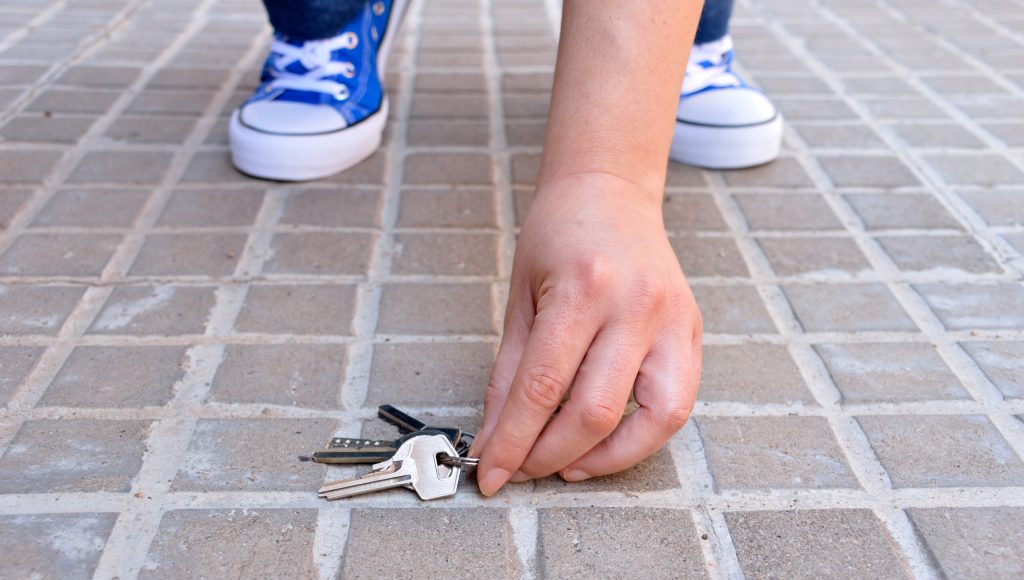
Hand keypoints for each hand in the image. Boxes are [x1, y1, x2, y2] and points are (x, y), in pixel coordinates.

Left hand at [468, 172, 702, 495]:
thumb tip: (494, 438)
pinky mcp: (692, 333)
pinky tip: (604, 442)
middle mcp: (636, 306)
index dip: (513, 441)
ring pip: (655, 419)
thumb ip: (509, 374)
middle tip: (522, 469)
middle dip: (550, 456)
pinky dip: (640, 436)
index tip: (493, 472)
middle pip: (596, 411)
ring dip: (606, 459)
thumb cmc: (559, 234)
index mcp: (583, 288)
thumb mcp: (520, 297)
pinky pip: (677, 405)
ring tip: (566, 465)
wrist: (609, 191)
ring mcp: (673, 320)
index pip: (543, 388)